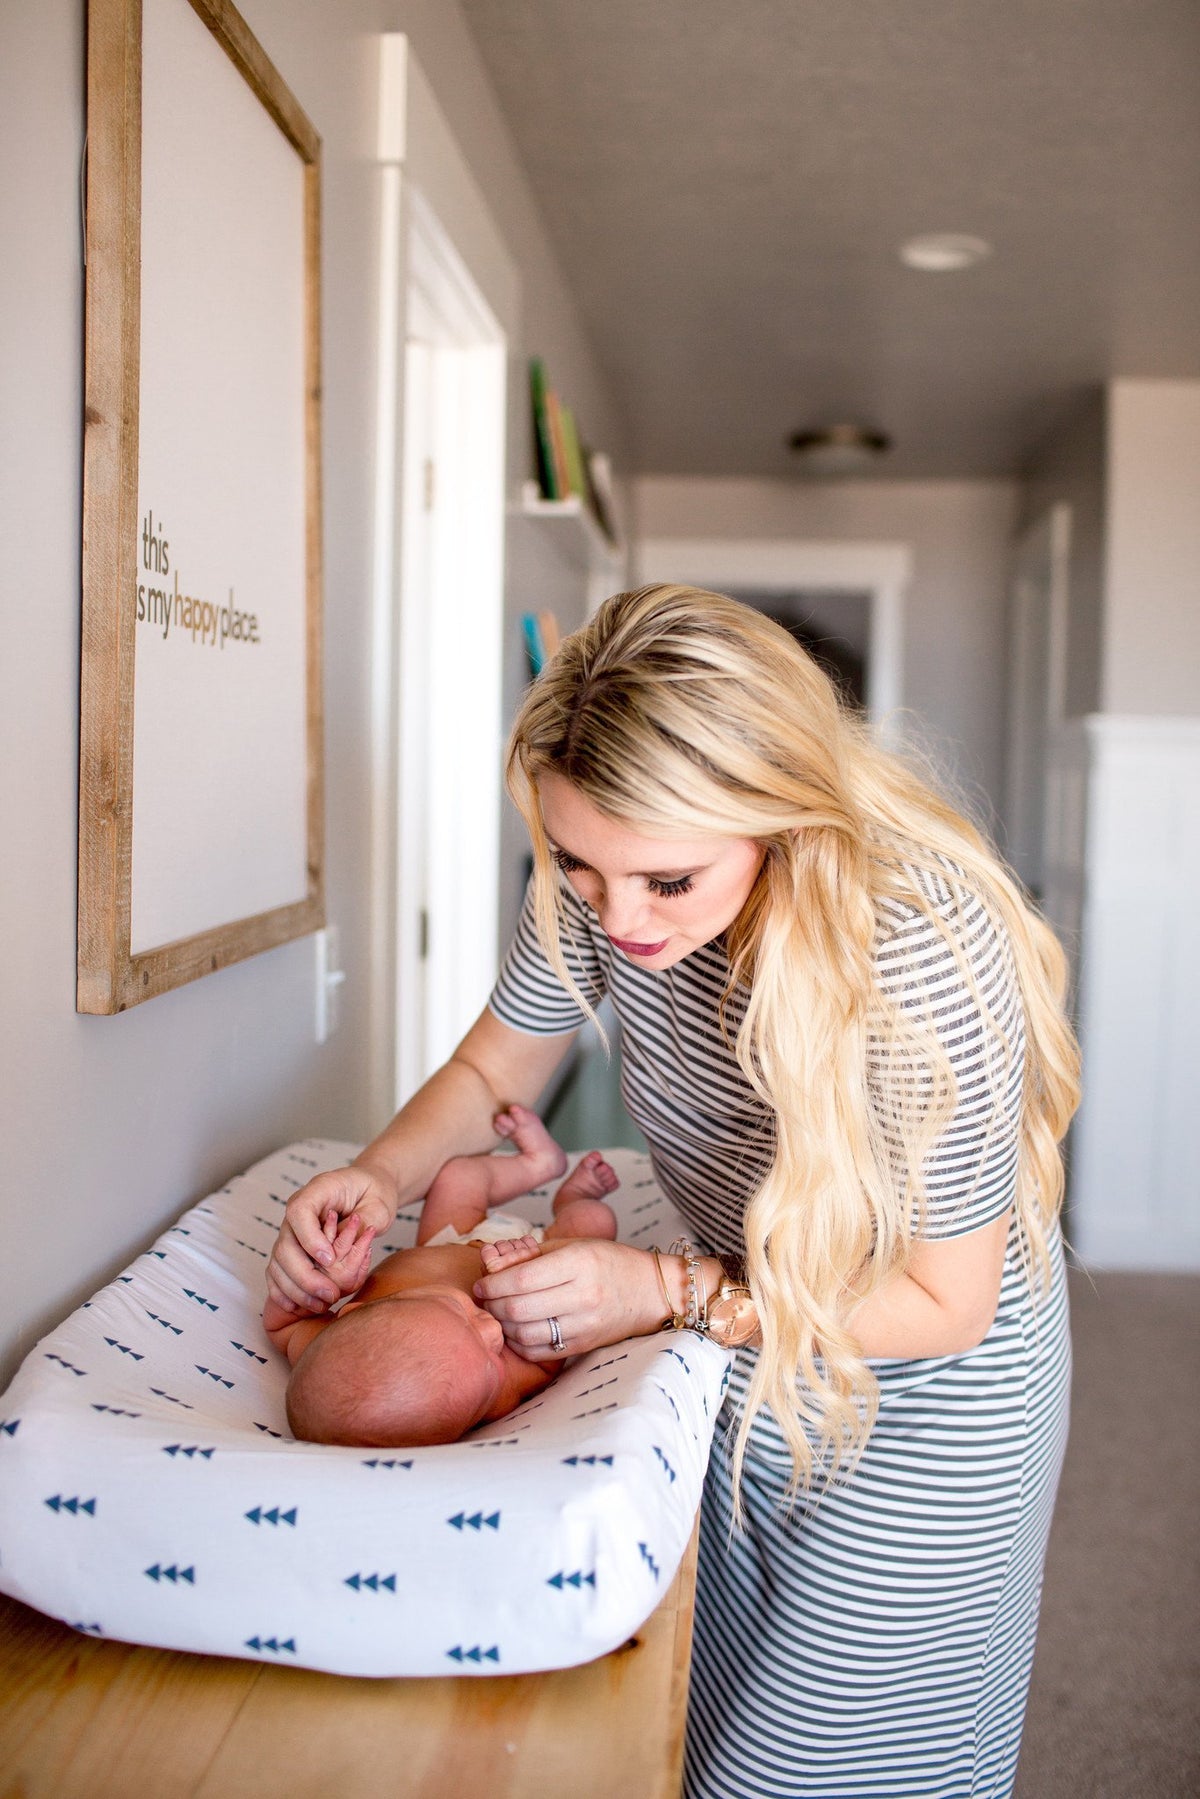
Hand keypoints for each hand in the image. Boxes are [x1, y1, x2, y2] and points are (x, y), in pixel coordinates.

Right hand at [266, 1165, 394, 1314]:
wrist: (368, 1190)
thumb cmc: (374, 1193)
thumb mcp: (380, 1203)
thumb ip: (365, 1220)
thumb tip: (344, 1245)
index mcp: (317, 1191)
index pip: (299, 1212)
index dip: (310, 1239)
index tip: (330, 1260)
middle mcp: (297, 1211)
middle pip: (284, 1245)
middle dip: (305, 1275)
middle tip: (330, 1293)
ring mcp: (291, 1231)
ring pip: (278, 1263)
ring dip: (295, 1289)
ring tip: (321, 1304)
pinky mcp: (292, 1249)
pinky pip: (276, 1272)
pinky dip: (283, 1291)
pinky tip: (298, 1306)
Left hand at [473, 1238, 663, 1360]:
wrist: (650, 1291)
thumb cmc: (611, 1262)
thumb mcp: (573, 1246)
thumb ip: (532, 1256)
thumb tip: (492, 1266)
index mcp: (578, 1263)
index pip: (520, 1279)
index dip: (492, 1283)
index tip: (482, 1283)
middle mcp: (581, 1296)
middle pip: (518, 1309)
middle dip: (492, 1305)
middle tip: (486, 1298)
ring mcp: (584, 1325)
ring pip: (525, 1334)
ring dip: (503, 1326)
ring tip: (499, 1314)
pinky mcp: (583, 1346)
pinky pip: (540, 1351)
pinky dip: (520, 1344)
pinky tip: (517, 1331)